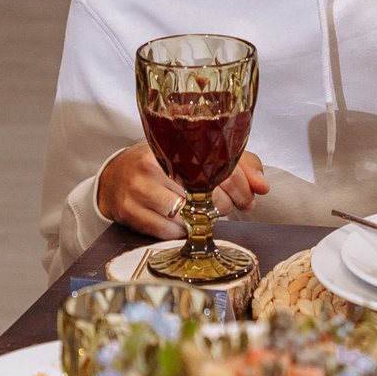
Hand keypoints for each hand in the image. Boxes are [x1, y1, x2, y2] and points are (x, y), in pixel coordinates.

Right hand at [96, 144, 270, 237]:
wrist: (114, 177)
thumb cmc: (162, 166)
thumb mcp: (196, 156)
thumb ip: (236, 165)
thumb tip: (262, 186)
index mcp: (172, 143)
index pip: (217, 167)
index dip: (241, 187)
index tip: (247, 198)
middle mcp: (152, 164)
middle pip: (204, 193)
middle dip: (224, 205)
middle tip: (225, 206)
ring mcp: (139, 189)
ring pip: (186, 215)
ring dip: (201, 220)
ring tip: (201, 213)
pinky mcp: (130, 213)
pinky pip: (168, 232)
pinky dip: (181, 232)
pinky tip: (182, 222)